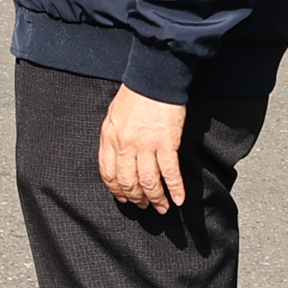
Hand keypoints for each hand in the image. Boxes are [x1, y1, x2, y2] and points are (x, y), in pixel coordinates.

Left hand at [98, 85, 189, 213]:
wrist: (153, 79)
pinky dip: (175, 188)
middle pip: (128, 182)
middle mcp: (125, 145)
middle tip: (145, 206)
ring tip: (162, 207)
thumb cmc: (134, 95)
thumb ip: (113, 138)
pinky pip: (169, 172)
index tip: (125, 198)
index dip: (117, 190)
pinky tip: (178, 198)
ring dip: (156, 198)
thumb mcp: (113, 116)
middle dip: (137, 198)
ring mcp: (145, 145)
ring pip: (149, 182)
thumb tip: (117, 157)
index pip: (109, 173)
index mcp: (109, 138)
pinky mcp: (166, 143)